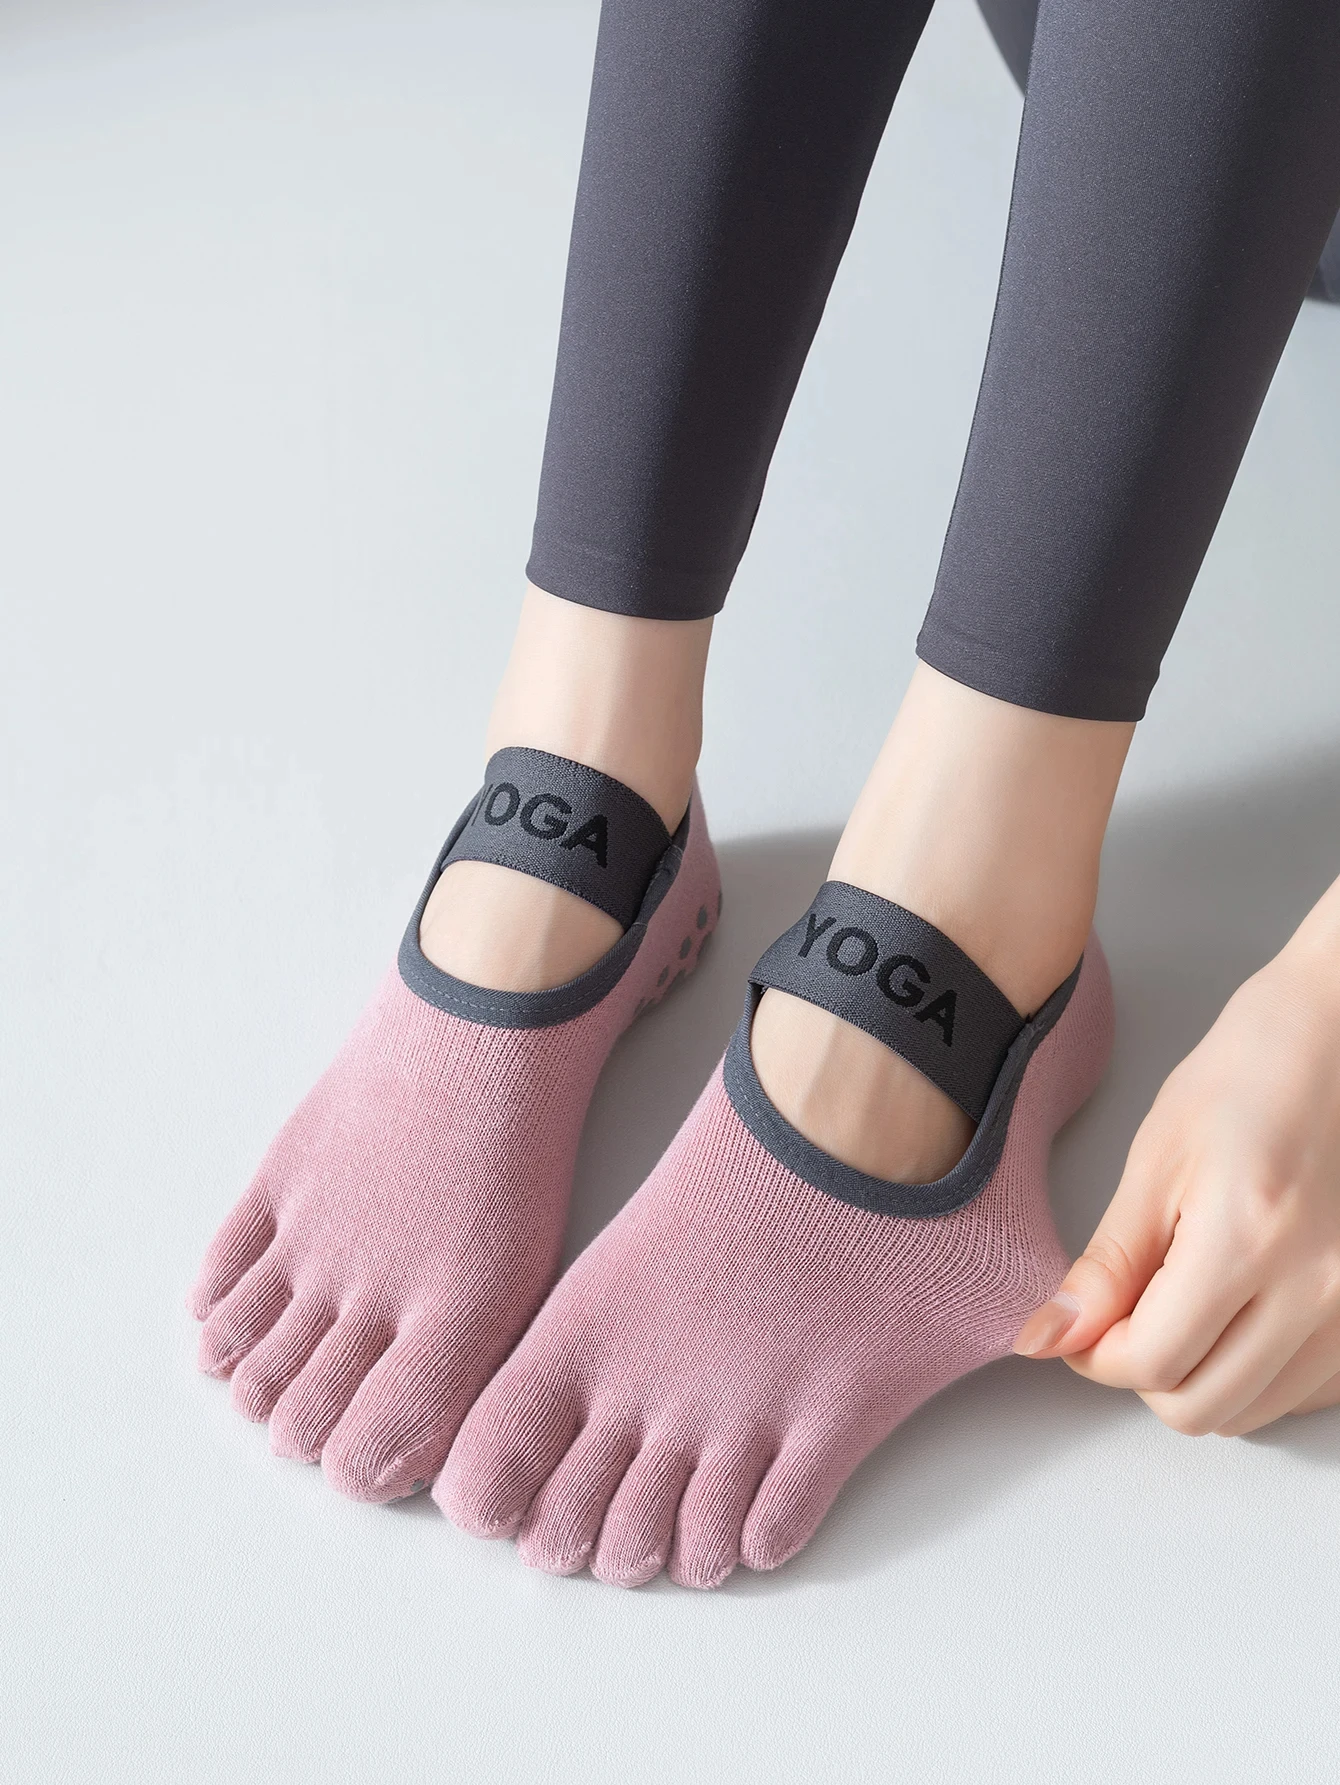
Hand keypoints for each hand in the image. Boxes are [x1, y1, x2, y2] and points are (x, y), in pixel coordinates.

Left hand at [1013, 933, 1339, 1435]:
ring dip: (1198, 1375)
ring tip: (1185, 1298)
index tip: (1078, 1321)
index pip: (1150, 1362)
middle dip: (1142, 1371)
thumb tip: (1051, 1335)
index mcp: (1249, 1241)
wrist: (1338, 1041)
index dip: (1093, 1352)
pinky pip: (1300, 1393)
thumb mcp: (1156, 1160)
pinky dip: (1254, 1372)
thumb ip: (1108, 1263)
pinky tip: (1237, 1310)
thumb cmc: (1249, 1078)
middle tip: (1126, 1310)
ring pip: (1249, 1412)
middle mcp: (1319, 1291)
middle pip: (1199, 1408)